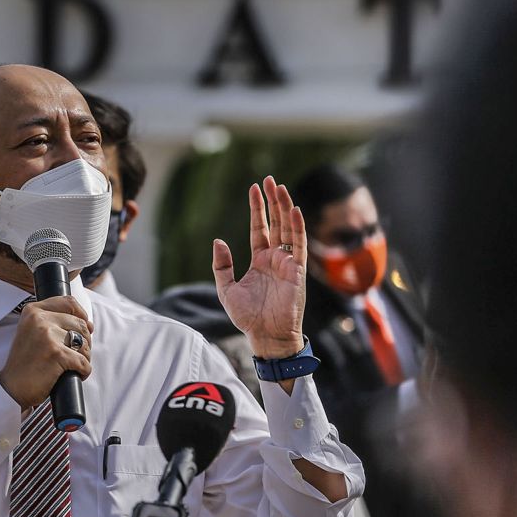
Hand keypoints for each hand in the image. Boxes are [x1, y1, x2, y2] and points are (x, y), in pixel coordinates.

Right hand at [0, 297, 93, 409]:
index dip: (81, 315)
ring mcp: (48, 335)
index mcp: (33, 311)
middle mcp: (39, 319)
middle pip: (80, 324)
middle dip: (84, 342)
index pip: (69, 302)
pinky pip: (84, 362)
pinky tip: (74, 375)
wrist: (11, 387)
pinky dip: (83, 371)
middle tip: (73, 355)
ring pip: (84, 343)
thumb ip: (57, 323)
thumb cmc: (26, 363)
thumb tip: (90, 324)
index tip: (81, 328)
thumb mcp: (33, 333)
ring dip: (84, 357)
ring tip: (71, 366)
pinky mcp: (56, 354)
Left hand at [213, 175, 305, 359]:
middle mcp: (274, 258)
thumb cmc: (247, 317)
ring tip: (280, 187)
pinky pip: (298, 245)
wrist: (265, 336)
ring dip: (285, 208)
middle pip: (276, 223)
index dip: (257, 209)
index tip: (255, 188)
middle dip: (273, 201)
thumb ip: (221, 265)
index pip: (259, 228)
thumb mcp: (226, 289)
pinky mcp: (297, 271)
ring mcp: (287, 263)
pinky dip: (297, 228)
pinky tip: (294, 211)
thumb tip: (218, 241)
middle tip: (270, 180)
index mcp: (259, 261)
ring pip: (288, 229)